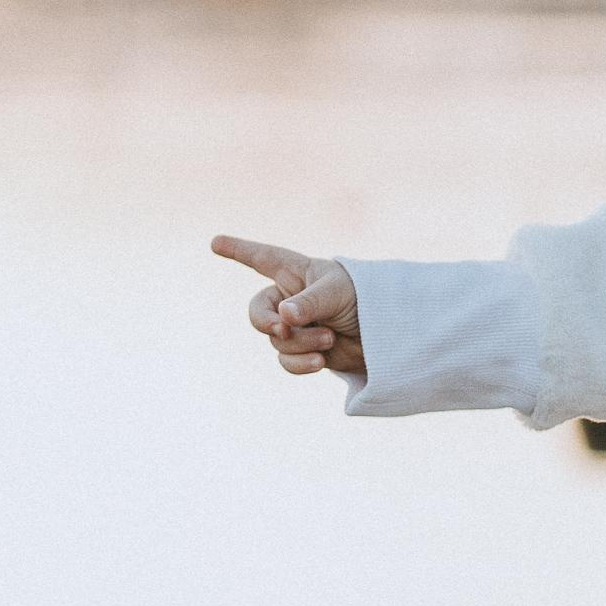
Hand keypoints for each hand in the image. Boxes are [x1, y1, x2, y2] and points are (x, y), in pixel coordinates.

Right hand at [213, 234, 366, 380]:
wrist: (390, 337)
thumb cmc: (368, 300)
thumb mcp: (338, 293)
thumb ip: (309, 302)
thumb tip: (283, 318)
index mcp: (297, 273)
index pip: (262, 258)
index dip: (238, 250)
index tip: (215, 242)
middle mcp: (291, 299)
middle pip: (256, 312)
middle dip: (265, 323)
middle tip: (283, 328)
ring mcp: (297, 328)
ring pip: (276, 341)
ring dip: (300, 343)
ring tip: (330, 339)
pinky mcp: (305, 352)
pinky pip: (287, 361)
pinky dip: (301, 363)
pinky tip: (321, 362)